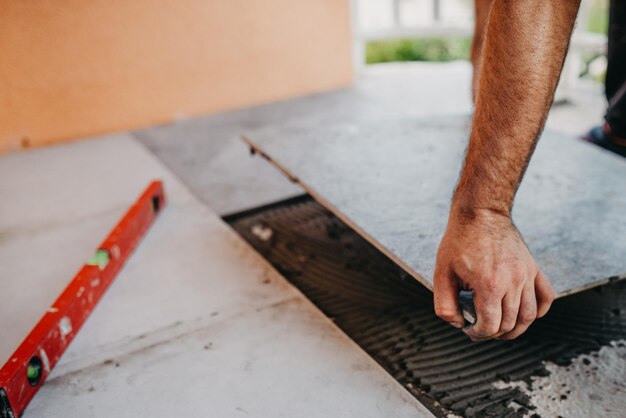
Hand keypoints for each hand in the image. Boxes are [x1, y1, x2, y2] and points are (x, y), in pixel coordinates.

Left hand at [433, 208, 553, 339]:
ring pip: (529, 316)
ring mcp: (526, 274)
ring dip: (516, 329)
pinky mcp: (533, 267)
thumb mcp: (441, 273)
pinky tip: (525, 315)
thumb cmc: (459, 241)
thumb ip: (444, 304)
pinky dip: (539, 311)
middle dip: (493, 333)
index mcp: (489, 285)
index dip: (478, 334)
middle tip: (480, 328)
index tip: (469, 330)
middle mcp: (512, 282)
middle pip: (510, 324)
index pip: (490, 325)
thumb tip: (458, 324)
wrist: (481, 213)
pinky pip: (546, 297)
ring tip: (499, 328)